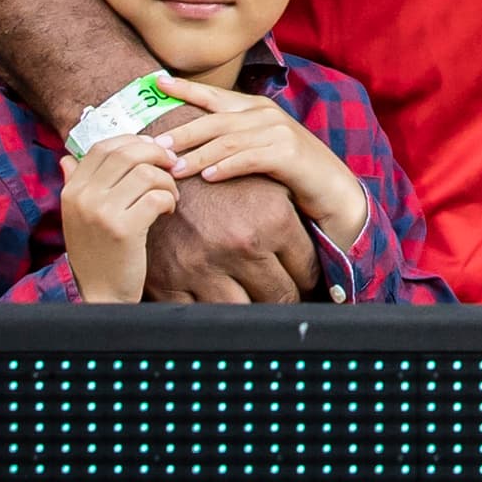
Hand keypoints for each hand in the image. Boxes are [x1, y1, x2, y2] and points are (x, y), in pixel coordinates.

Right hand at [56, 136, 178, 304]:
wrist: (99, 294)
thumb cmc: (96, 251)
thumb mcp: (77, 216)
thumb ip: (74, 183)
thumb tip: (68, 157)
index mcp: (72, 190)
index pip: (103, 146)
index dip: (133, 141)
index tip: (152, 150)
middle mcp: (82, 197)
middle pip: (127, 153)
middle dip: (157, 154)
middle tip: (171, 166)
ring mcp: (101, 212)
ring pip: (146, 173)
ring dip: (167, 181)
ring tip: (168, 196)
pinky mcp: (123, 229)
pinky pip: (157, 196)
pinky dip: (169, 199)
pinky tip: (166, 211)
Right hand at [135, 162, 315, 302]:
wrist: (155, 163)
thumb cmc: (219, 172)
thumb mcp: (263, 182)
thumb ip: (293, 215)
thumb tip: (325, 249)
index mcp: (272, 219)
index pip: (306, 271)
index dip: (309, 281)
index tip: (307, 285)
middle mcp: (240, 244)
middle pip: (280, 296)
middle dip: (287, 299)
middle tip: (287, 298)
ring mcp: (203, 265)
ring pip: (244, 312)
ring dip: (255, 311)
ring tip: (258, 303)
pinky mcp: (168, 281)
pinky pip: (199, 316)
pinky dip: (213, 317)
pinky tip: (220, 304)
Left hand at [155, 74, 370, 247]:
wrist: (332, 188)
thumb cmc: (290, 171)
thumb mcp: (259, 147)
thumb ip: (232, 140)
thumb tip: (190, 144)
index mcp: (255, 108)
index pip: (214, 96)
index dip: (185, 88)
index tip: (157, 83)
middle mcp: (266, 114)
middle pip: (214, 120)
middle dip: (182, 132)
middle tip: (154, 148)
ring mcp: (279, 132)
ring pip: (228, 140)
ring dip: (198, 156)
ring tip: (174, 170)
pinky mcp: (288, 154)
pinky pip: (250, 158)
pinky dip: (227, 167)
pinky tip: (209, 178)